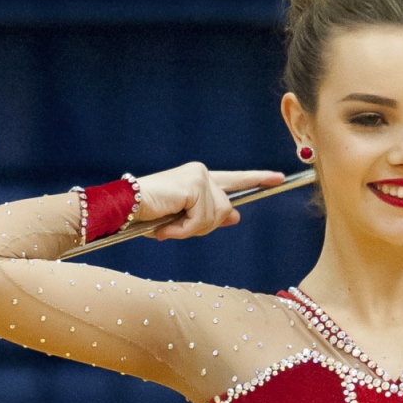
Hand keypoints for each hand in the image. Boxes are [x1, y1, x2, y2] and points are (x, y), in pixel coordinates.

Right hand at [136, 163, 284, 239]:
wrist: (123, 209)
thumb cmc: (148, 215)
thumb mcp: (183, 220)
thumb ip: (210, 217)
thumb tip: (236, 216)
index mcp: (200, 179)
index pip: (235, 179)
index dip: (257, 179)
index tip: (279, 178)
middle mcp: (202, 172)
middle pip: (225, 210)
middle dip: (203, 227)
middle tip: (175, 227)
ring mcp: (199, 176)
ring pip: (215, 217)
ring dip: (190, 230)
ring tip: (166, 225)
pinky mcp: (194, 185)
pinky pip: (201, 220)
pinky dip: (183, 230)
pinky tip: (166, 226)